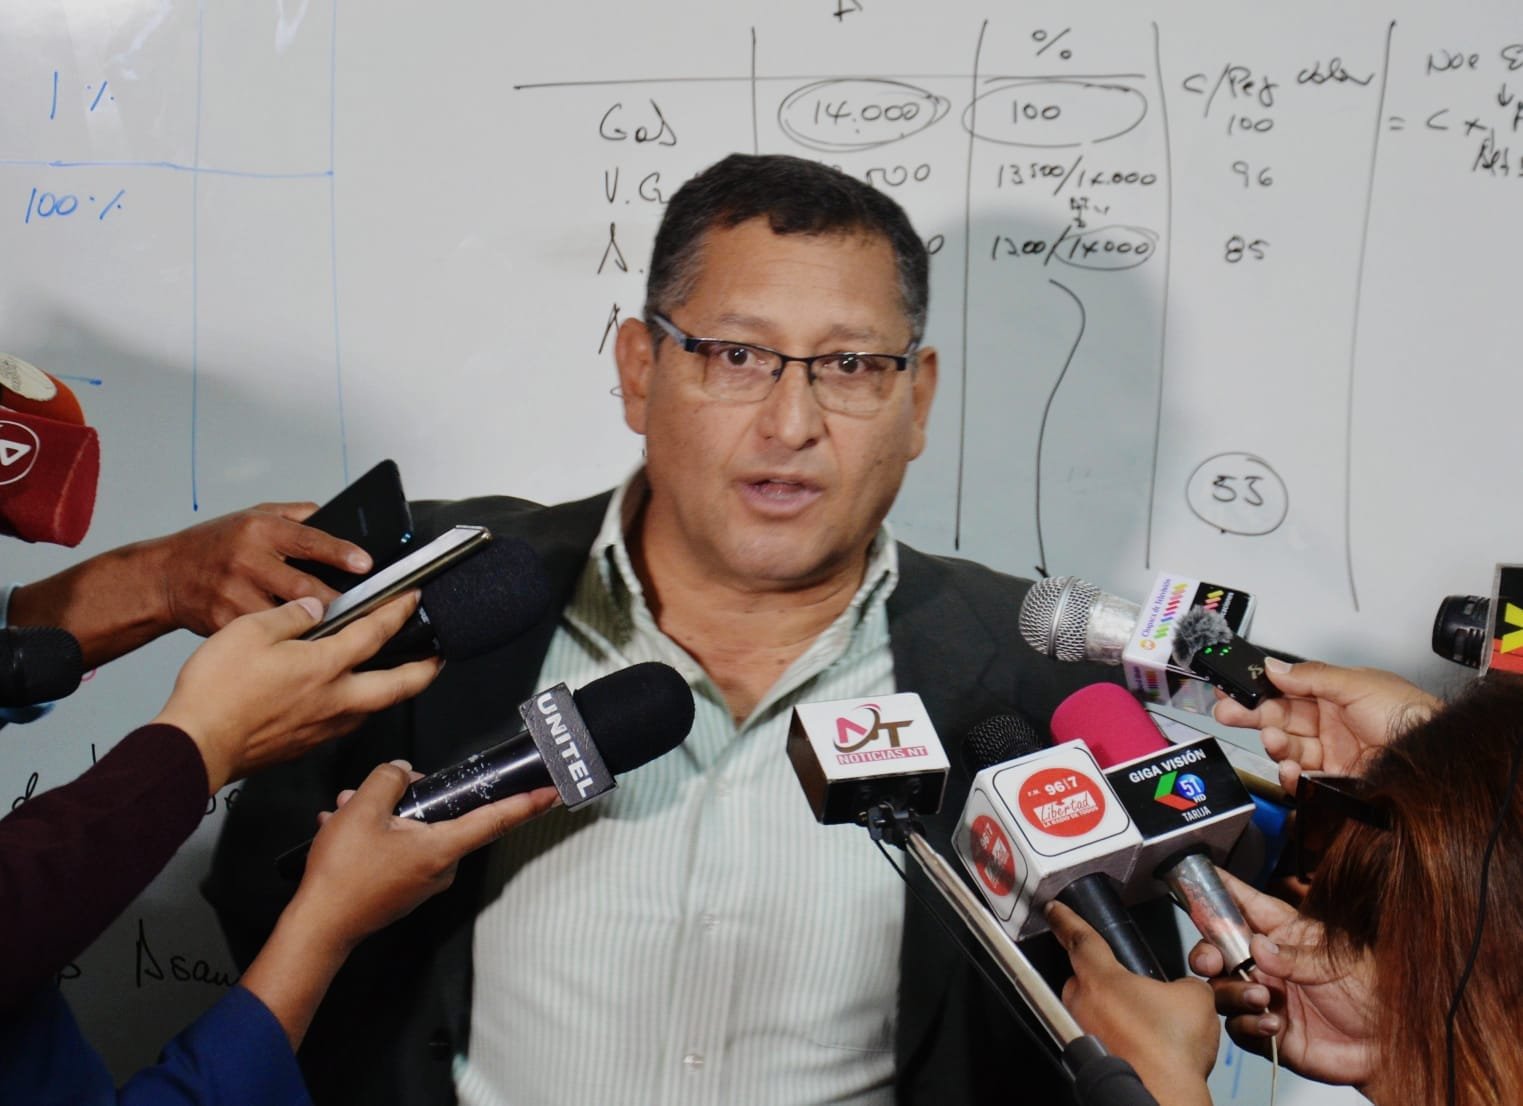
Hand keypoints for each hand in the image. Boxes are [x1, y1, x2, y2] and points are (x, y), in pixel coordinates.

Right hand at [5, 502, 372, 669]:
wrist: (164, 577)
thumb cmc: (213, 545)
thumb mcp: (253, 515)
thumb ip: (296, 516)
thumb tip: (337, 516)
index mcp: (258, 531)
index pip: (307, 540)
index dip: (339, 553)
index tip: (365, 564)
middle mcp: (247, 562)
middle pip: (303, 588)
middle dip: (340, 602)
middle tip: (370, 611)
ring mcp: (234, 596)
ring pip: (288, 619)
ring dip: (319, 629)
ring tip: (349, 635)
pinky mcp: (226, 625)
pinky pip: (268, 638)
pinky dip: (293, 647)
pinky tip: (314, 654)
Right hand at [150, 592, 438, 791]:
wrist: (195, 747)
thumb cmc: (217, 692)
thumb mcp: (249, 630)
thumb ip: (289, 615)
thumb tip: (313, 608)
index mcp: (324, 665)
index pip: (376, 633)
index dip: (398, 612)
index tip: (413, 599)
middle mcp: (334, 699)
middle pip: (398, 685)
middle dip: (425, 669)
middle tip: (439, 658)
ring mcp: (322, 727)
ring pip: (374, 709)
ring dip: (393, 693)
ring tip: (399, 679)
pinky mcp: (305, 745)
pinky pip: (346, 725)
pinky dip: (358, 710)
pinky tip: (349, 703)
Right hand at [292, 761, 557, 952]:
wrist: (316, 927)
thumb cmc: (343, 872)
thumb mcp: (362, 810)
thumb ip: (390, 780)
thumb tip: (404, 772)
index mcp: (442, 848)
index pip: (495, 820)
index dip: (527, 803)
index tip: (553, 791)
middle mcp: (440, 869)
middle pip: (443, 818)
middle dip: (410, 796)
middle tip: (377, 787)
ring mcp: (422, 883)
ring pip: (413, 832)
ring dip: (382, 815)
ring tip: (345, 808)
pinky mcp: (402, 891)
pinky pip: (397, 850)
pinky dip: (374, 835)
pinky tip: (340, 827)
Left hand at [1047, 901, 1216, 1105]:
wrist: (1164, 1096)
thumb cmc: (1171, 1052)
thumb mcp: (1194, 997)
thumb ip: (1184, 982)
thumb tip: (1183, 991)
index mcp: (1101, 978)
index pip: (1079, 937)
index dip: (1067, 919)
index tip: (1054, 910)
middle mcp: (1083, 1002)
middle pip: (1084, 976)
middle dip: (1105, 978)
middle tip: (1134, 987)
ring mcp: (1082, 1031)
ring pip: (1091, 1008)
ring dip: (1112, 1009)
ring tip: (1146, 1022)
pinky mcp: (1090, 1055)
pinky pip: (1099, 1034)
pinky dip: (1117, 1035)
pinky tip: (1143, 1044)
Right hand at [1189, 869, 1376, 1087]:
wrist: (1390, 1048)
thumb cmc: (1375, 993)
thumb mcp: (1339, 963)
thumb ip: (1295, 956)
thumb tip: (1257, 948)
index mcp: (1283, 933)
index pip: (1243, 903)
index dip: (1217, 889)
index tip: (1194, 877)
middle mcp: (1266, 964)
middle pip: (1217, 949)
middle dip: (1206, 952)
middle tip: (1213, 960)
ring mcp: (1264, 997)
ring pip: (1220, 989)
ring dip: (1233, 993)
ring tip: (1263, 999)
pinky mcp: (1267, 1032)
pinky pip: (1238, 1027)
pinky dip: (1249, 1025)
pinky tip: (1273, 1024)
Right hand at [1212, 658, 1438, 790]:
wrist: (1434, 757)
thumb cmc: (1410, 716)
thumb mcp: (1358, 684)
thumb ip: (1312, 676)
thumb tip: (1273, 667)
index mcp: (1335, 695)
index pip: (1286, 690)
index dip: (1259, 689)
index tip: (1234, 689)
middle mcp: (1330, 723)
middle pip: (1280, 717)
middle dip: (1251, 714)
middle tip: (1228, 712)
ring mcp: (1332, 753)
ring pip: (1287, 747)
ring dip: (1273, 742)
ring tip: (1271, 738)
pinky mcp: (1334, 782)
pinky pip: (1301, 778)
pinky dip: (1289, 774)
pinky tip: (1288, 766)